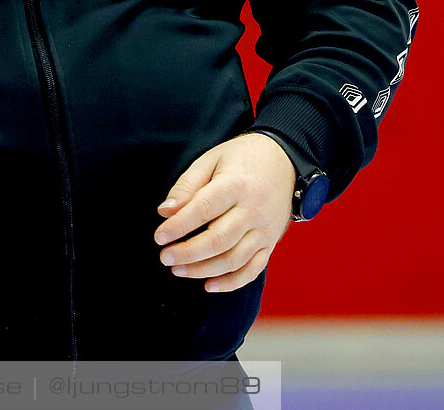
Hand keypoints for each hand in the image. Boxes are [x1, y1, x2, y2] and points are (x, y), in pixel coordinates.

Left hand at [153, 132, 297, 292]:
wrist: (284, 161)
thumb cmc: (241, 158)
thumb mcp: (210, 160)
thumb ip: (187, 186)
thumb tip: (165, 211)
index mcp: (236, 185)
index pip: (203, 210)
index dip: (179, 226)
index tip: (159, 237)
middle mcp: (253, 210)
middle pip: (219, 240)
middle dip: (188, 253)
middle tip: (165, 258)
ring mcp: (265, 230)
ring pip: (234, 259)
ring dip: (203, 270)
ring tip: (178, 270)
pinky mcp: (271, 242)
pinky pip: (253, 269)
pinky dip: (232, 282)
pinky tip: (209, 285)